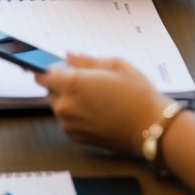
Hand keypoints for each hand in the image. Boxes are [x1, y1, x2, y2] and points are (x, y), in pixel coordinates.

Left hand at [37, 54, 169, 156]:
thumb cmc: (137, 95)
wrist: (152, 128)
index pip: (41, 74)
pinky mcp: (76, 137)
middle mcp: (66, 105)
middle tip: (86, 81)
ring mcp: (69, 124)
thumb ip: (85, 60)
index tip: (54, 68)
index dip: (49, 69)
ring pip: (58, 106)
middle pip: (49, 90)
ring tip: (95, 97)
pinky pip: (67, 120)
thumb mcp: (114, 65)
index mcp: (72, 84)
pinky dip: (75, 114)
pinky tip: (97, 111)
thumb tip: (67, 56)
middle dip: (61, 83)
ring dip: (68, 99)